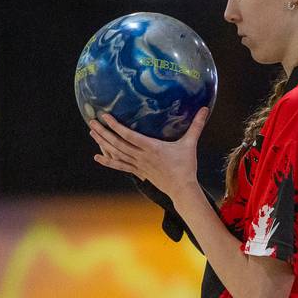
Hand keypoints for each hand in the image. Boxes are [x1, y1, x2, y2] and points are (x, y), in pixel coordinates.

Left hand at [88, 108, 209, 202]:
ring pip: (116, 153)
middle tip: (91, 122)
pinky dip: (108, 162)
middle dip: (104, 132)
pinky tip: (97, 157)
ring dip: (103, 143)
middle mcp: (141, 156)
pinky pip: (120, 166)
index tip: (105, 116)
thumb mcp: (190, 143)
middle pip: (117, 144)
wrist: (181, 189)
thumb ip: (196, 125)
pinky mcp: (138, 171)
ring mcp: (138, 165)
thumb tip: (206, 108)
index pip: (129, 135)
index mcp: (151, 147)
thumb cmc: (186, 166)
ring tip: (92, 132)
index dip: (116, 126)